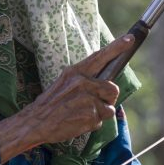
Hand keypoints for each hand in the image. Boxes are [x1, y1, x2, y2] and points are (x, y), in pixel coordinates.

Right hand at [0, 33, 133, 160]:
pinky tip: (78, 122)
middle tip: (94, 104)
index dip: (116, 47)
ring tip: (82, 114)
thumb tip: (104, 83)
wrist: (34, 122)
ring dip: (100, 114)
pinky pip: (101, 121)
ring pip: (109, 108)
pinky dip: (92, 125)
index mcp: (75, 72)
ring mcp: (87, 98)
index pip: (100, 56)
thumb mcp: (64, 84)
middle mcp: (83, 82)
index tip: (129, 39)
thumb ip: (84, 80)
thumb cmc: (50, 105)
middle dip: (109, 99)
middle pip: (113, 88)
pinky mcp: (90, 114)